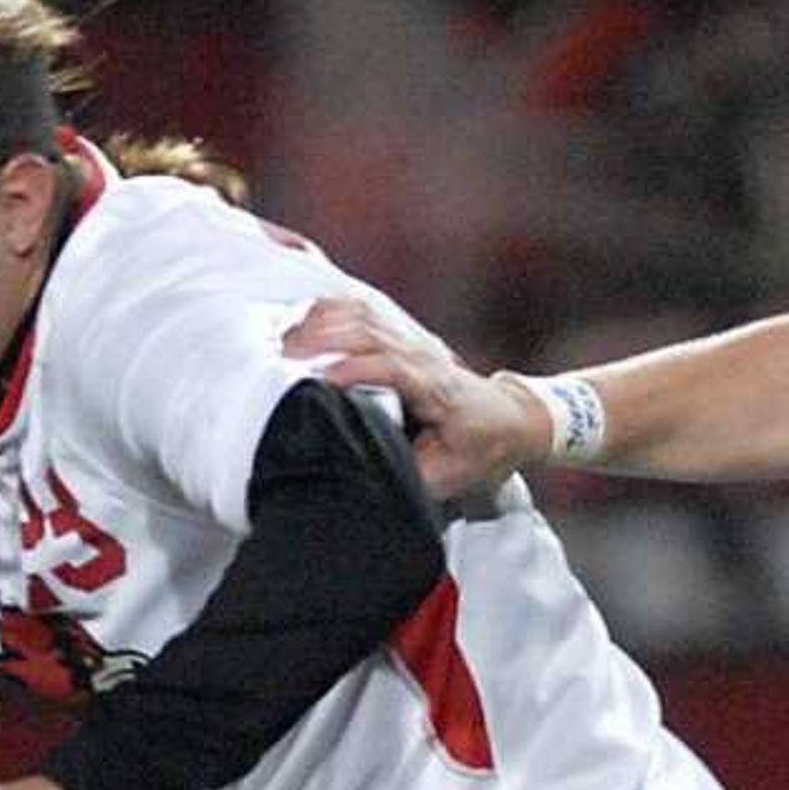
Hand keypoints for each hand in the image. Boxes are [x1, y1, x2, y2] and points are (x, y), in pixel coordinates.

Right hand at [284, 295, 547, 499]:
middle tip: (278, 359)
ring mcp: (412, 341)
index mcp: (437, 389)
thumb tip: (364, 478)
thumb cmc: (478, 451)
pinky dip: (326, 312)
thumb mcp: (449, 479)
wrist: (509, 419)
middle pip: (369, 330)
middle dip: (322, 340)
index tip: (320, 382)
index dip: (356, 370)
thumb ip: (407, 477)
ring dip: (318, 324)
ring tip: (278, 343)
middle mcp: (422, 356)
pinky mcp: (401, 336)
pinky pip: (360, 310)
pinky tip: (297, 323)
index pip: (393, 368)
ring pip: (361, 315)